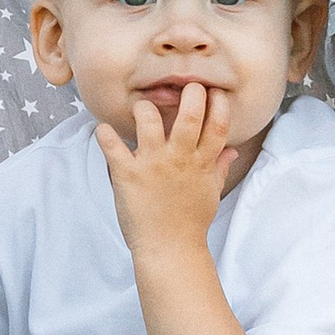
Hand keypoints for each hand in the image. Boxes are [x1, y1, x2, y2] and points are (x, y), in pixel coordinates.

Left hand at [97, 81, 245, 259]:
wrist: (170, 250)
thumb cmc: (190, 223)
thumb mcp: (210, 193)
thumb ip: (218, 168)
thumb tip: (231, 151)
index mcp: (201, 163)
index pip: (217, 125)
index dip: (218, 104)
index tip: (213, 91)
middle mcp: (179, 159)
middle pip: (190, 115)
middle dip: (190, 93)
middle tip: (183, 84)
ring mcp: (153, 165)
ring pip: (149, 121)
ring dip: (144, 107)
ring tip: (141, 107)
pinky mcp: (128, 174)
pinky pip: (113, 147)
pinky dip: (105, 135)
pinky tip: (103, 129)